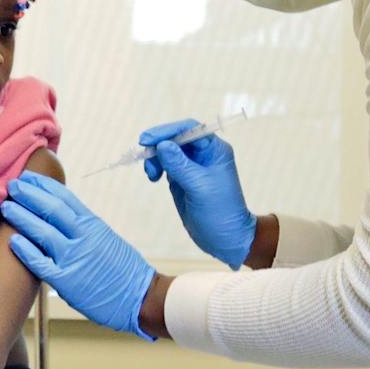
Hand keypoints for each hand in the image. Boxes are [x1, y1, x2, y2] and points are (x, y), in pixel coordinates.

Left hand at [2, 173, 157, 339]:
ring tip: (6, 207)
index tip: (28, 177)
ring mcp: (75, 259)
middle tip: (12, 185)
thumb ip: (84, 228)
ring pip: (43, 231)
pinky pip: (41, 263)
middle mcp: (84, 237)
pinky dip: (26, 251)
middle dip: (29, 195)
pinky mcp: (67, 282)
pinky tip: (12, 241)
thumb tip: (61, 217)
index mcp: (93, 224)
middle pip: (51, 209)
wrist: (141, 297)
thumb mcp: (106, 239)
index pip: (64, 197)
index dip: (43, 185)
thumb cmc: (123, 270)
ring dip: (21, 217)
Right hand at [140, 119, 256, 267]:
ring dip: (155, 158)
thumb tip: (162, 144)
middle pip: (176, 138)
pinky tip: (153, 177)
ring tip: (151, 174)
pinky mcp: (183, 179)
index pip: (189, 129)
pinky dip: (156, 168)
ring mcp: (192, 167)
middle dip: (158, 145)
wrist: (225, 238)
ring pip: (168, 152)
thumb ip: (179, 164)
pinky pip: (166, 165)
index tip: (148, 139)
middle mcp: (203, 155)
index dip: (167, 131)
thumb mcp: (198, 187)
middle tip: (144, 156)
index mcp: (214, 150)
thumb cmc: (220, 212)